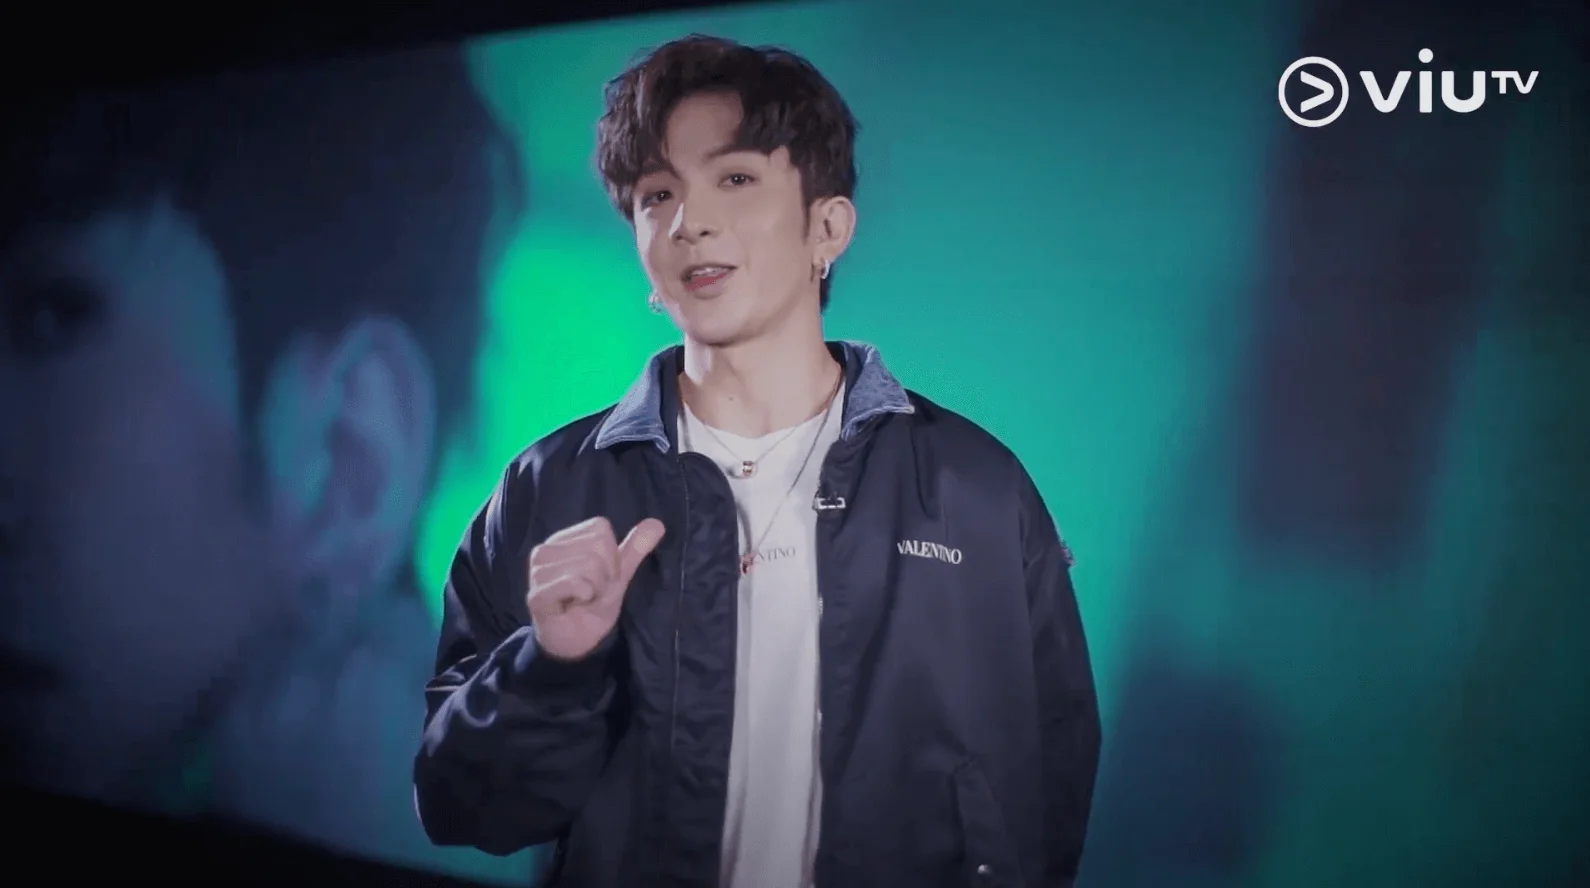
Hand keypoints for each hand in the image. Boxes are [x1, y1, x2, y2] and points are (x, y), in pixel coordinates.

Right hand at [526, 516, 664, 660]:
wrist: (577, 643)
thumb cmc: (593, 604)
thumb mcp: (619, 574)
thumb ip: (635, 548)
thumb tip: (657, 523)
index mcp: (563, 539)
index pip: (600, 528)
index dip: (611, 555)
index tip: (602, 576)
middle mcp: (545, 550)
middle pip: (598, 546)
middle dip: (605, 574)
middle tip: (591, 592)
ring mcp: (537, 572)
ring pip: (589, 565)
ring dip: (595, 589)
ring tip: (581, 600)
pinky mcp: (537, 594)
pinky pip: (575, 583)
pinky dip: (585, 597)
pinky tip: (572, 606)